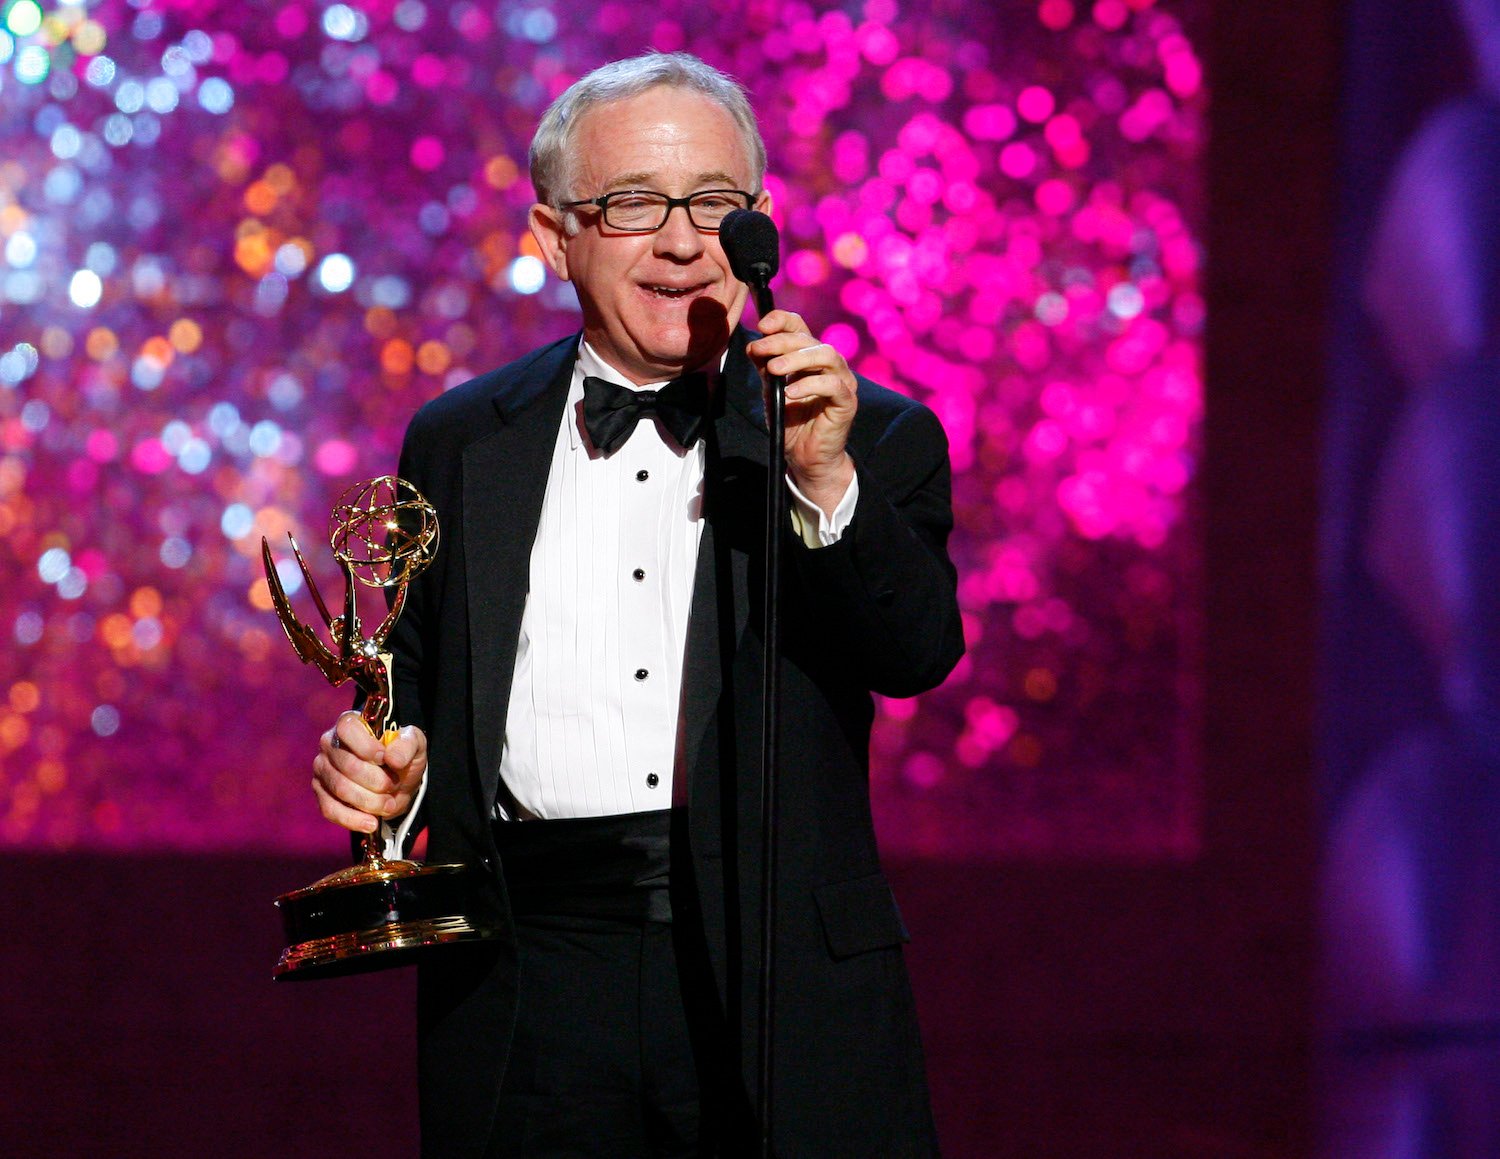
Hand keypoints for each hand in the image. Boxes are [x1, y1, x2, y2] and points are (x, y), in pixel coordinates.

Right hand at [311, 711, 426, 834]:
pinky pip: (330, 809)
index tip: (386, 760)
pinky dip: (353, 819)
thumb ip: (407, 744)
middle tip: (394, 786)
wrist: (398, 782)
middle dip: (376, 782)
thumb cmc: (402, 756)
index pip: (347, 728)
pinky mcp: (321, 793)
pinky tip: (371, 823)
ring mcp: (322, 769)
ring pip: (340, 789)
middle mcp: (329, 744)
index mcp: (350, 724)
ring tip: (389, 805)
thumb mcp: (414, 745)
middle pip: (347, 766)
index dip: (366, 746)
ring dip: (370, 802)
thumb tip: (392, 758)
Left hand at [747, 310, 856, 516]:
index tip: (762, 325)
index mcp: (810, 357)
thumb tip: (753, 345)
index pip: (800, 327)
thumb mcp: (771, 390)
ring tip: (774, 370)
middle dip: (781, 342)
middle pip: (810, 339)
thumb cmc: (790, 421)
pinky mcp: (847, 402)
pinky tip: (791, 393)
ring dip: (796, 358)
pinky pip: (833, 385)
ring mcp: (842, 381)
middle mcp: (829, 364)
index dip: (782, 320)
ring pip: (827, 355)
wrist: (803, 456)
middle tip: (760, 350)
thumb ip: (765, 367)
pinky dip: (810, 385)